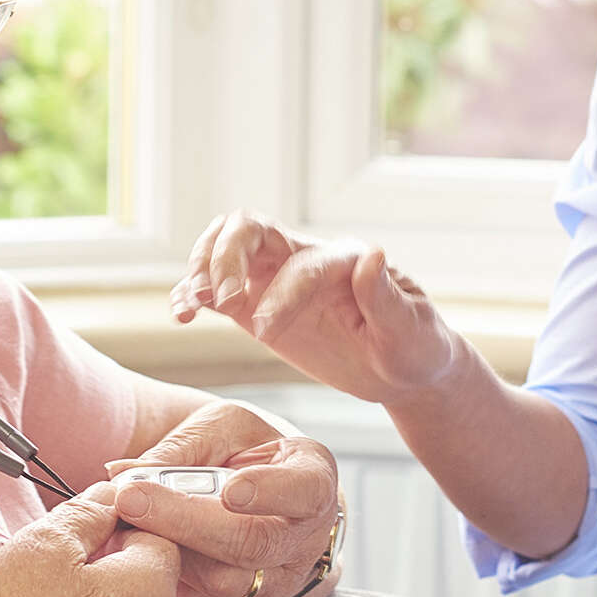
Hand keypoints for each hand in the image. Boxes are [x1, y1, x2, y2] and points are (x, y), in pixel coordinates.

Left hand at [105, 400, 338, 596]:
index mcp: (313, 479)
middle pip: (253, 544)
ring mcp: (280, 582)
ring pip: (224, 581)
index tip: (231, 490)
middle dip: (187, 522)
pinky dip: (168, 576)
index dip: (271, 492)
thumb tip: (123, 474)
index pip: (305, 490)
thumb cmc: (242, 455)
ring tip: (131, 521)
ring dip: (170, 550)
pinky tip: (145, 547)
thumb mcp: (222, 429)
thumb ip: (182, 448)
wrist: (259, 501)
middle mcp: (306, 538)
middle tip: (131, 498)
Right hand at [169, 210, 467, 406]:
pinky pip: (216, 289)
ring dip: (201, 269)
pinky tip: (182, 312)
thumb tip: (374, 254)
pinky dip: (192, 294)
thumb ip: (386, 297)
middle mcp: (305, 258)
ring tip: (189, 305)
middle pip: (250, 227)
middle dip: (225, 256)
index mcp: (344, 259)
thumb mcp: (411, 330)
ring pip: (224, 247)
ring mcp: (277, 279)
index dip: (281, 293)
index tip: (267, 333)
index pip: (302, 264)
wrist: (403, 368)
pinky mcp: (258, 305)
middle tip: (215, 300)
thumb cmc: (415, 347)